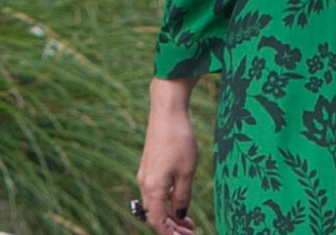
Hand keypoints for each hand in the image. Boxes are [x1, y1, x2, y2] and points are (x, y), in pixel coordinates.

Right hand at [137, 79, 200, 234]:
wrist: (167, 113)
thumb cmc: (179, 141)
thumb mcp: (187, 172)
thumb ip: (182, 196)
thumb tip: (180, 213)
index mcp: (152, 188)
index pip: (157, 221)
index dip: (170, 233)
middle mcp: (145, 183)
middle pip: (155, 215)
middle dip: (172, 227)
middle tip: (190, 232)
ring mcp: (146, 175)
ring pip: (156, 203)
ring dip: (171, 214)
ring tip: (188, 223)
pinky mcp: (150, 166)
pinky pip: (156, 192)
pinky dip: (168, 201)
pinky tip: (180, 201)